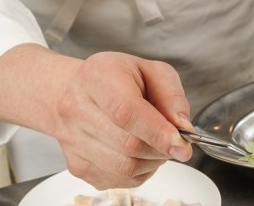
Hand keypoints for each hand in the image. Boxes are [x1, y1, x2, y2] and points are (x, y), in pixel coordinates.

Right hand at [52, 52, 193, 188]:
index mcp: (97, 77)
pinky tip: (139, 154)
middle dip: (161, 148)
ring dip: (151, 162)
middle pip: (128, 145)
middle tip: (174, 141)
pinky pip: (117, 180)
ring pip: (123, 168)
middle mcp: (76, 108)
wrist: (78, 90)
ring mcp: (71, 140)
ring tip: (156, 144)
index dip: (158, 132)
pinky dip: (138, 173)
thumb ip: (172, 96)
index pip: (126, 112)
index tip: (182, 143)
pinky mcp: (75, 165)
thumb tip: (182, 128)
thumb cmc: (117, 78)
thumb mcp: (152, 71)